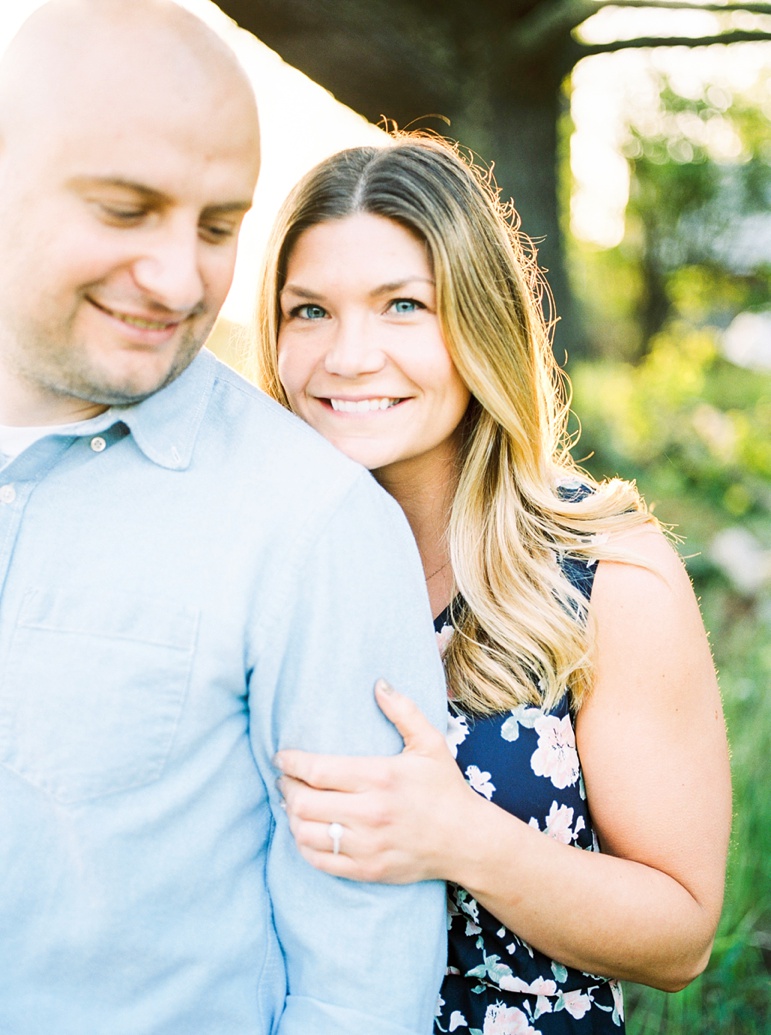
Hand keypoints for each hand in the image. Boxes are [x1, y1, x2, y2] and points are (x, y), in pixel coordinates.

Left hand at [275, 679, 471, 883]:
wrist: (467, 841)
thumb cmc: (445, 788)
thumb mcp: (430, 743)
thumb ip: (403, 711)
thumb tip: (379, 683)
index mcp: (380, 777)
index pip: (317, 769)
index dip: (290, 762)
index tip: (281, 757)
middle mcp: (370, 812)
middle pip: (304, 802)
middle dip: (287, 788)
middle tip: (286, 779)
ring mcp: (367, 845)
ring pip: (305, 833)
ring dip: (291, 816)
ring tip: (293, 803)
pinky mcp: (367, 870)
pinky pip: (319, 861)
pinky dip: (303, 845)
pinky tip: (306, 830)